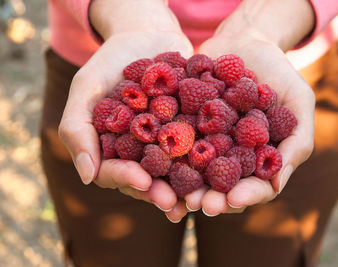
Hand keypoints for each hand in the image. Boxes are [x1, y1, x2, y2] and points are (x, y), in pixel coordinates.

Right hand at [58, 30, 193, 214]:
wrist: (148, 35)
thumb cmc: (112, 60)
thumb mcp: (87, 87)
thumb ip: (77, 128)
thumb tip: (87, 177)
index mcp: (111, 147)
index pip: (113, 171)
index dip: (126, 178)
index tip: (142, 181)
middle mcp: (138, 151)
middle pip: (146, 179)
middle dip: (158, 192)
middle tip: (172, 202)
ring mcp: (165, 144)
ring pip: (173, 172)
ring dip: (184, 188)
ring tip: (197, 201)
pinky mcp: (190, 132)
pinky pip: (199, 150)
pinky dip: (208, 163)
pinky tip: (221, 172)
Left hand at [183, 35, 314, 215]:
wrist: (245, 41)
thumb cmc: (279, 73)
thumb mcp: (298, 102)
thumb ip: (296, 141)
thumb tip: (278, 183)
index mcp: (260, 158)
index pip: (257, 187)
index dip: (247, 195)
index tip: (234, 199)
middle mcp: (232, 156)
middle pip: (223, 186)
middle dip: (212, 197)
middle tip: (200, 204)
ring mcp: (207, 142)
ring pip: (196, 171)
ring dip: (187, 184)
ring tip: (177, 192)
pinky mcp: (186, 126)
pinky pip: (175, 142)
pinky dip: (166, 153)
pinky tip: (156, 161)